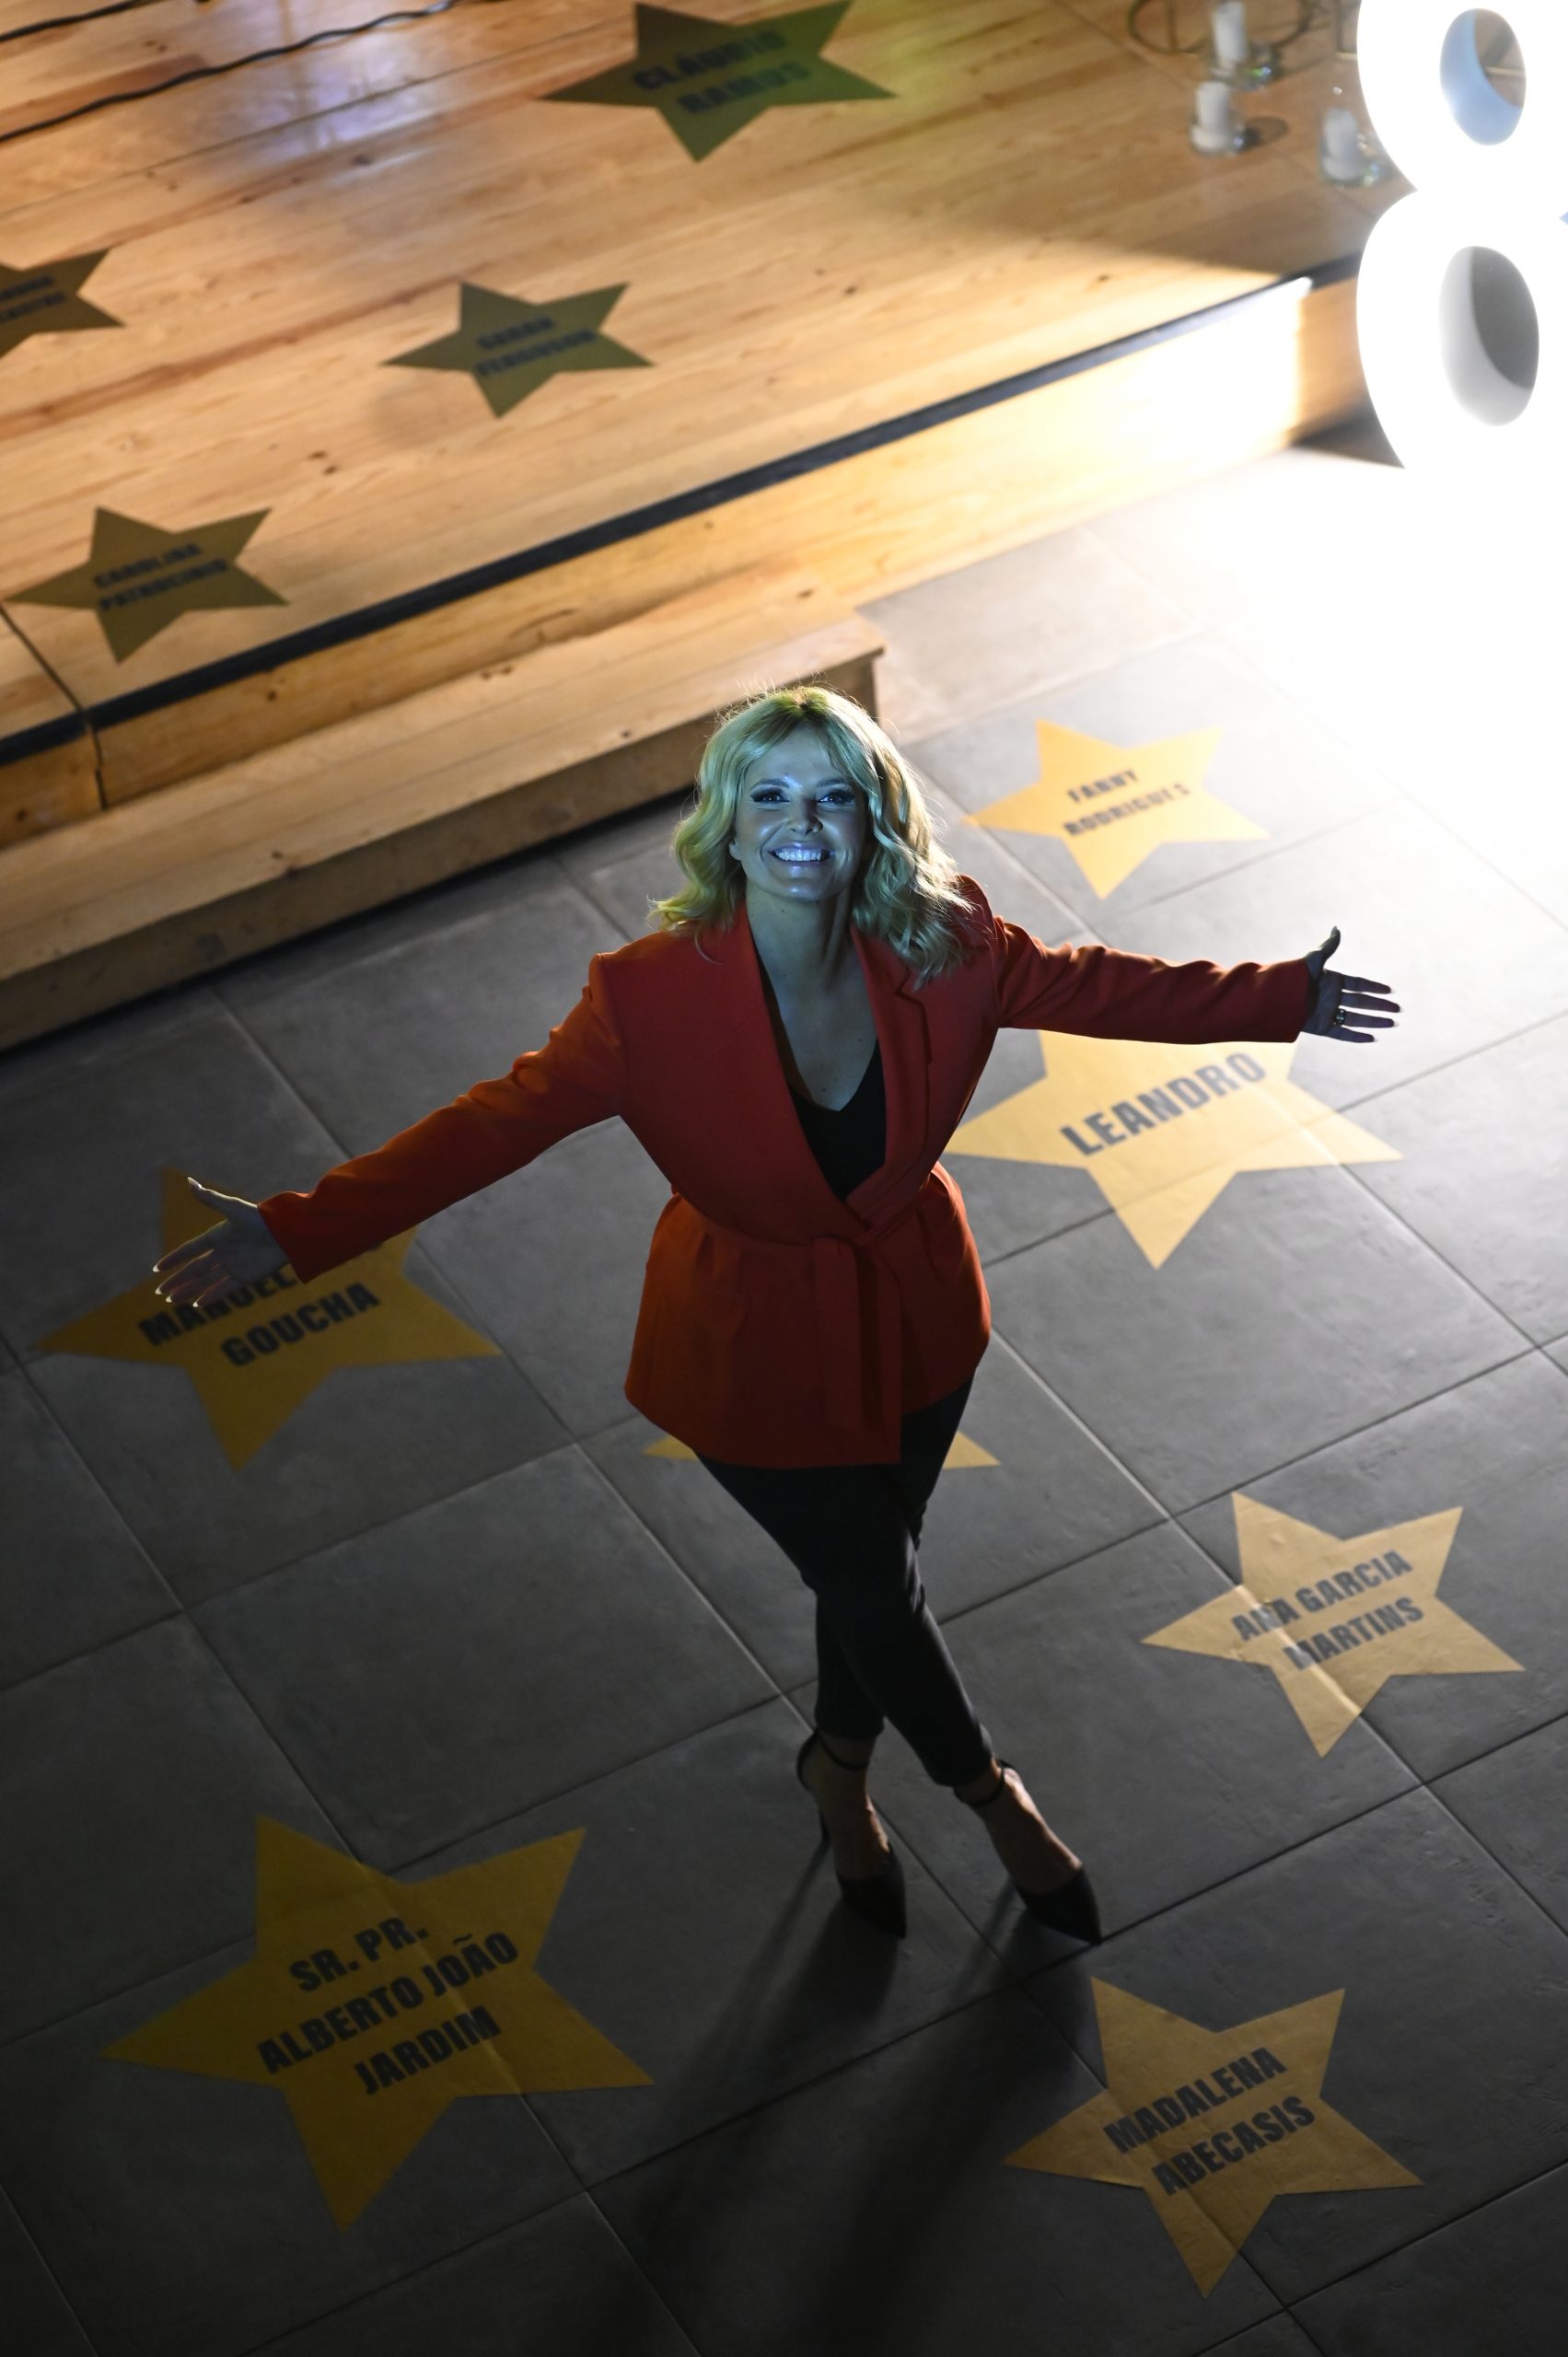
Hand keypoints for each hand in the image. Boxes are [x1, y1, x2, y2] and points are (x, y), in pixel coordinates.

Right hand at [151, 1176, 290, 1308]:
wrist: (288, 1234)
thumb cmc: (261, 1218)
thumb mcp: (232, 1208)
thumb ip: (209, 1198)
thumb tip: (188, 1181)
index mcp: (217, 1235)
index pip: (190, 1250)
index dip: (174, 1259)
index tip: (157, 1269)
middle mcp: (223, 1252)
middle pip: (195, 1270)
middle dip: (177, 1281)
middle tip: (160, 1292)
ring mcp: (233, 1266)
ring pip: (205, 1282)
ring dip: (189, 1291)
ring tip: (172, 1301)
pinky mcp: (245, 1277)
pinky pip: (223, 1289)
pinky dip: (210, 1297)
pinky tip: (196, 1305)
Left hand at [1300, 926, 1400, 1043]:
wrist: (1276, 998)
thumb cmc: (1294, 976)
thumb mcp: (1314, 960)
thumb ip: (1328, 946)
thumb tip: (1337, 928)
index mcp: (1333, 981)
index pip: (1359, 984)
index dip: (1375, 987)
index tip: (1390, 991)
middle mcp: (1332, 998)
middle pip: (1362, 1002)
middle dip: (1380, 1006)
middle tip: (1398, 1010)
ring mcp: (1328, 1013)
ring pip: (1356, 1018)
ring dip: (1374, 1021)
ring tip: (1392, 1023)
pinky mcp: (1322, 1027)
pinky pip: (1342, 1033)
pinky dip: (1357, 1037)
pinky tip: (1372, 1038)